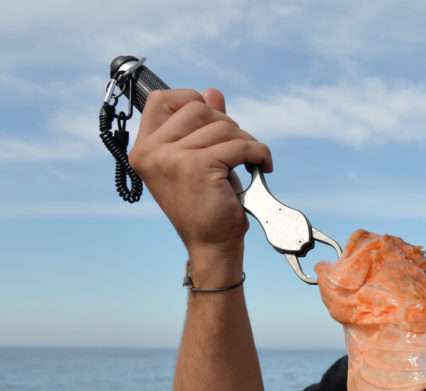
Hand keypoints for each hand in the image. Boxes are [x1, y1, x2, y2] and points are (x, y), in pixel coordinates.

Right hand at [128, 88, 272, 259]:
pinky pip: (239, 145)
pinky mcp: (197, 166)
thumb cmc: (206, 205)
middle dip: (227, 124)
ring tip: (250, 161)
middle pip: (197, 109)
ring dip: (246, 141)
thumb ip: (202, 127)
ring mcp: (171, 158)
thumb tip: (213, 93)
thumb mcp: (200, 160)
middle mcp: (151, 151)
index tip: (213, 119)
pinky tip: (263, 166)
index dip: (190, 99)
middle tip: (238, 148)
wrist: (212, 244)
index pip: (160, 99)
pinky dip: (259, 153)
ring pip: (222, 126)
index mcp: (144, 148)